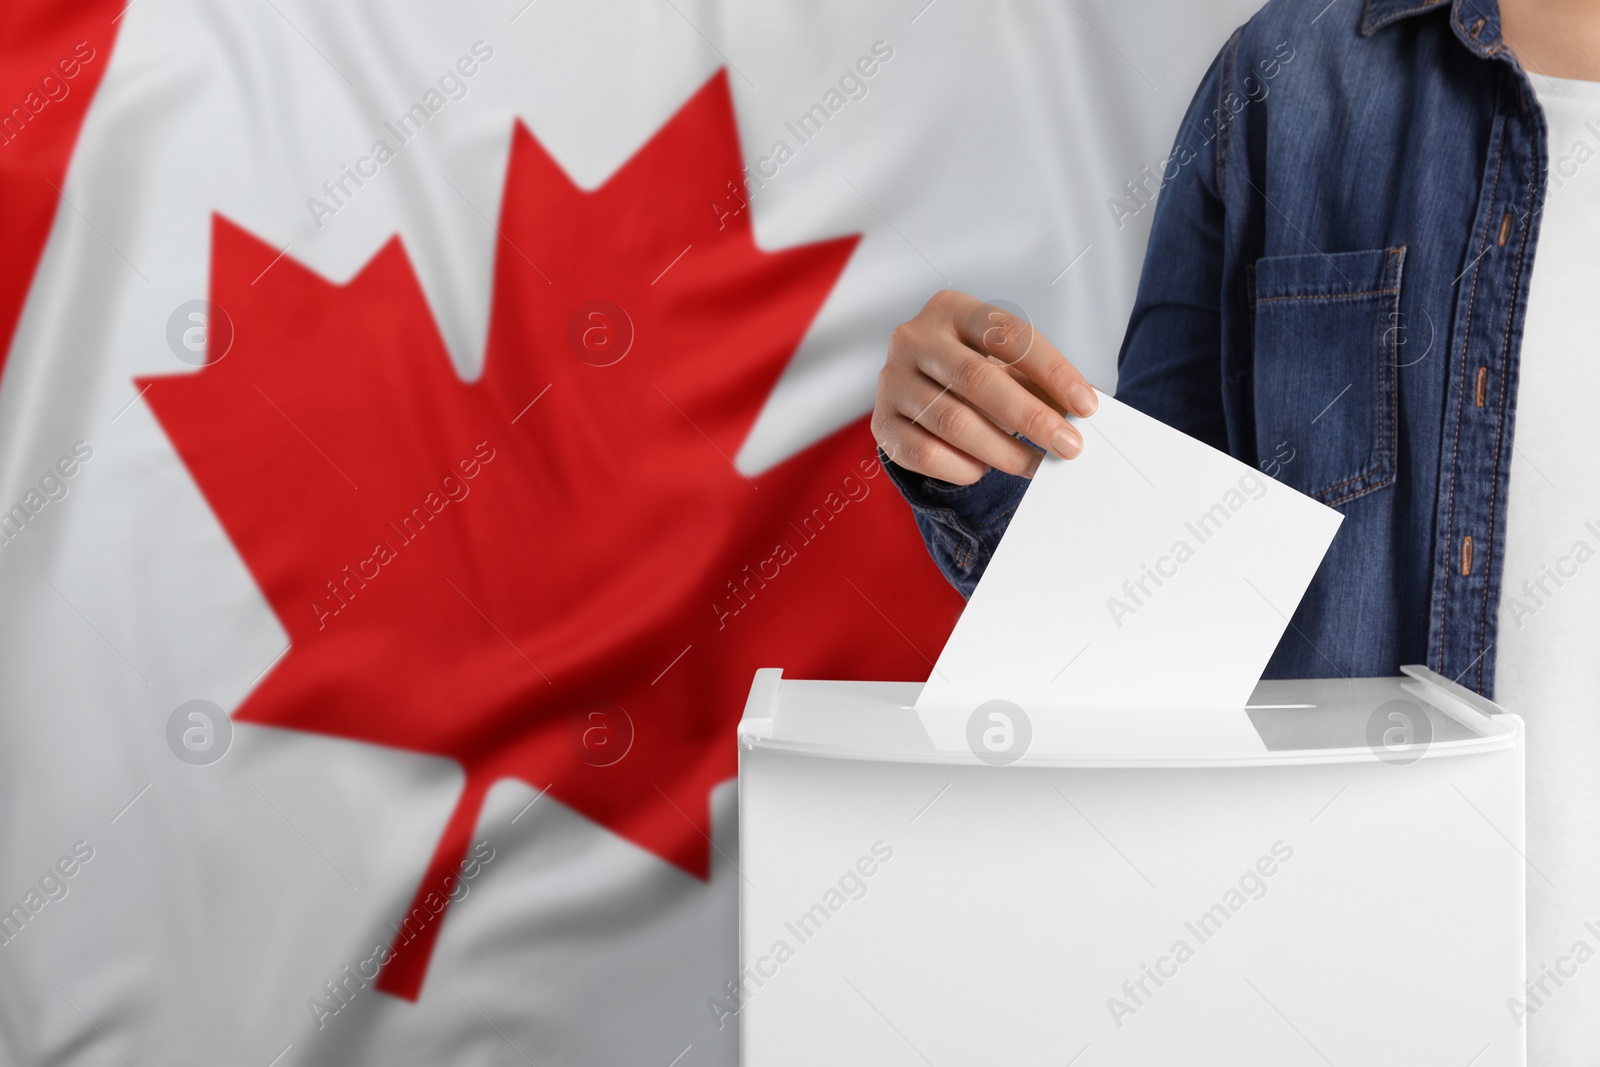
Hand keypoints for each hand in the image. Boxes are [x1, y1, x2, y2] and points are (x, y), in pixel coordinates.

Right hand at [872, 290, 1098, 484]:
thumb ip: (1037, 380)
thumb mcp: (1003, 361)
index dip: (1052, 371)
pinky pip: (926, 454)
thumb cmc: (970, 369)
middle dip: (1031, 418)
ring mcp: (892, 380)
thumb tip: (1082, 409)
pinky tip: (983, 469)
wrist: (914, 387)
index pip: (1009, 336)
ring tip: (1034, 465)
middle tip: (1068, 446)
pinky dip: (962, 468)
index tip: (1086, 405)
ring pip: (953, 422)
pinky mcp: (881, 423)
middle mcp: (914, 338)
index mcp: (951, 310)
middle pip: (978, 380)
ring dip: (1003, 451)